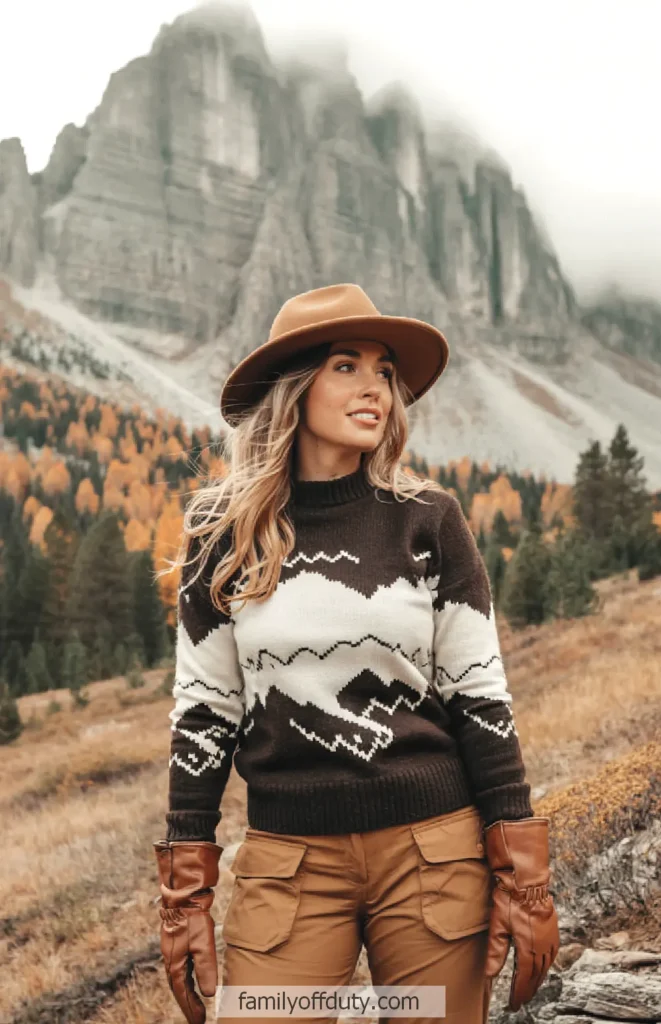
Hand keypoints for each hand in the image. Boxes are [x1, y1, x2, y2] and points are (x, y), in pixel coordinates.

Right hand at [154, 840, 222, 1023]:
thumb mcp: (203, 944)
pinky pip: (180, 965)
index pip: (182, 993)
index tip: (199, 1022)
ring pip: (179, 977)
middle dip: (188, 1004)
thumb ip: (206, 969)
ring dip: (186, 991)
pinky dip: (185, 976)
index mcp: (175, 964)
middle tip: (198, 1019)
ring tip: (194, 1004)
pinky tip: (190, 976)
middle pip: (179, 988)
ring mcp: (172, 949)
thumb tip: (210, 994)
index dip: (191, 1008)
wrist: (182, 892)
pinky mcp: (177, 939)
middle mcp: (171, 959)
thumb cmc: (193, 918)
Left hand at [483, 817, 559, 1010]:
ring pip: (546, 966)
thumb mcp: (498, 925)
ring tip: (529, 989)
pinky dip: (546, 965)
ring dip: (538, 979)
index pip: (524, 978)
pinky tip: (542, 966)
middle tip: (520, 1001)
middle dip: (528, 990)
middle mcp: (543, 945)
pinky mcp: (553, 928)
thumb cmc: (509, 898)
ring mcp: (550, 936)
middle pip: (537, 975)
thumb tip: (489, 975)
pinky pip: (552, 954)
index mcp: (529, 947)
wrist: (527, 877)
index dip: (519, 993)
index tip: (513, 1005)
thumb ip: (495, 952)